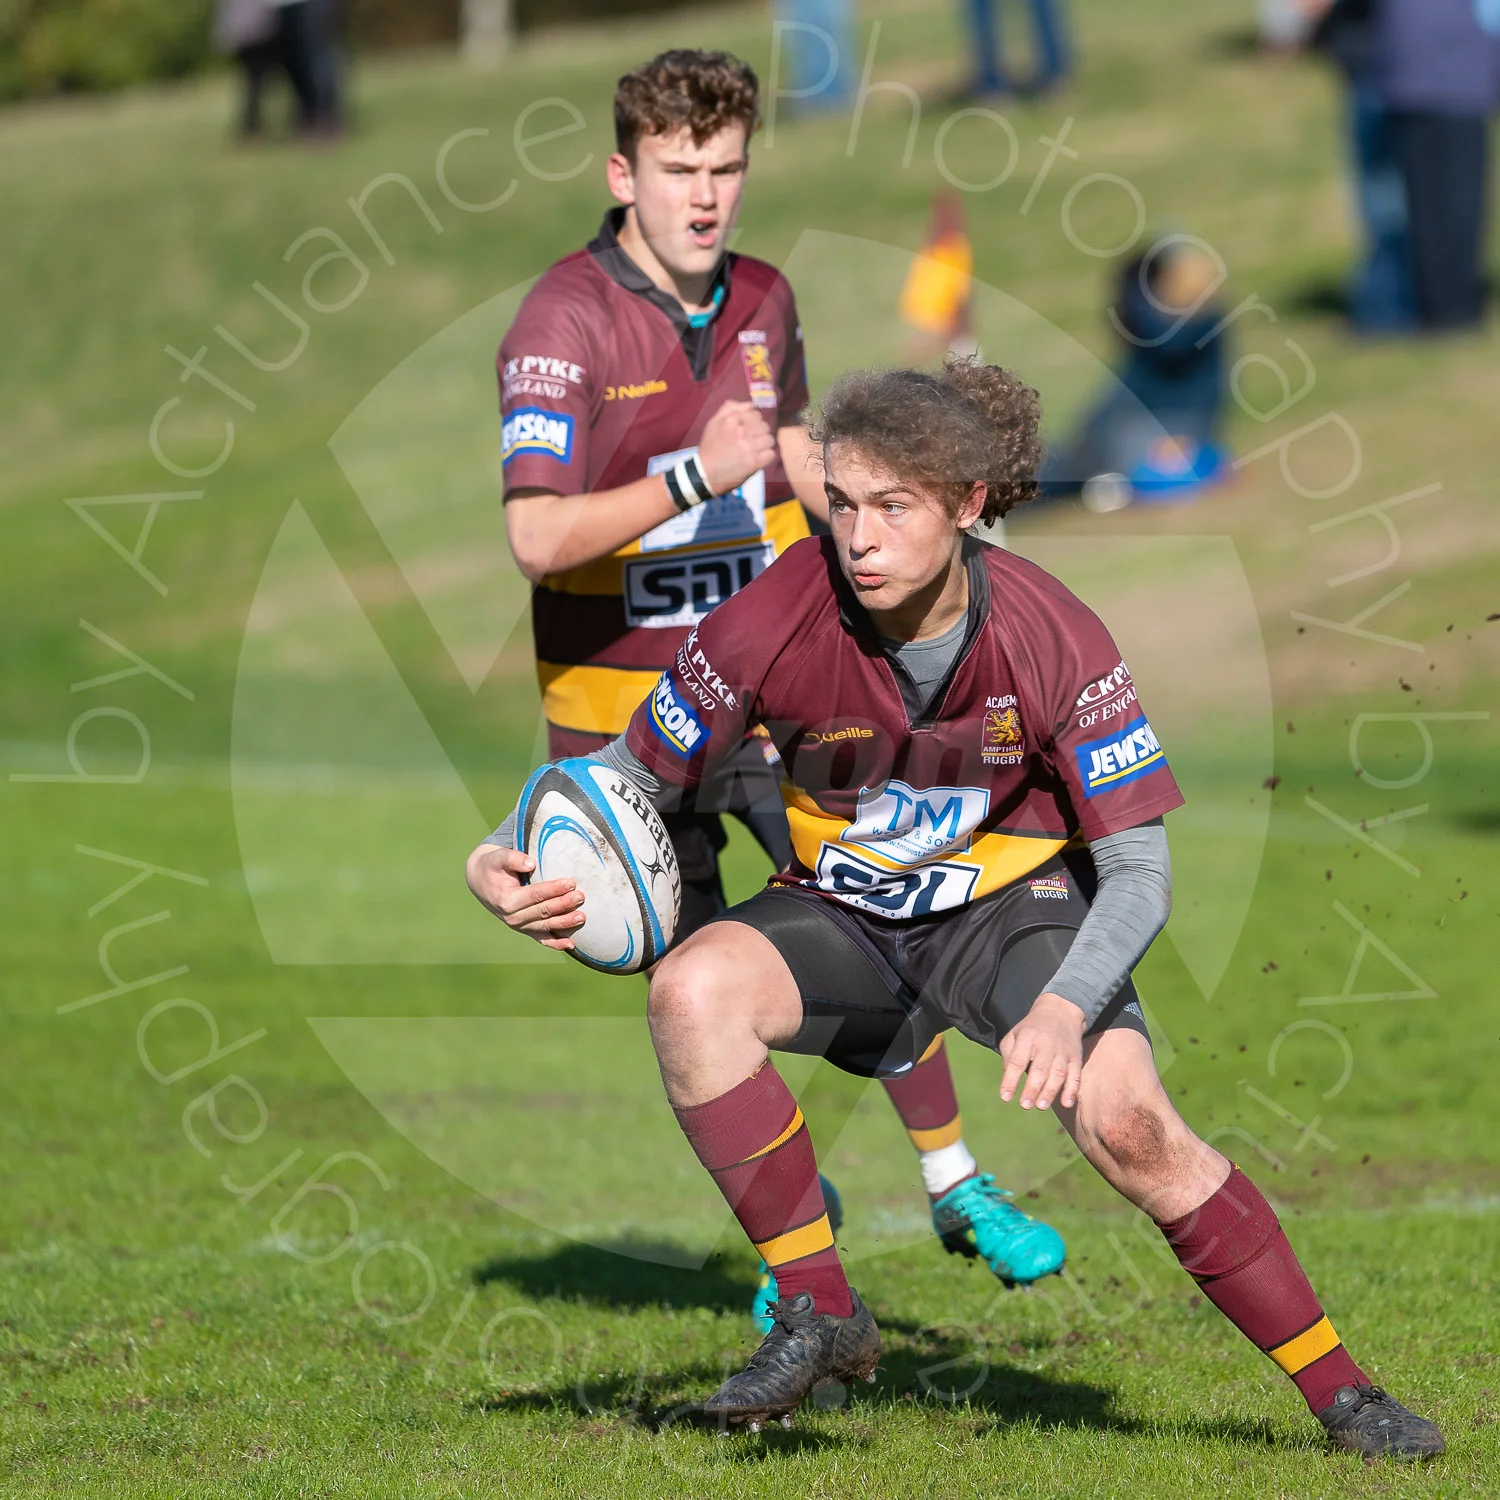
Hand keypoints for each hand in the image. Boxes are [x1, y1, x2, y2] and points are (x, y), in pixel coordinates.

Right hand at [464, 842, 584, 950]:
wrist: (481, 881)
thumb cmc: (492, 866)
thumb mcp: (497, 858)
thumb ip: (512, 858)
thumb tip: (531, 863)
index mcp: (506, 900)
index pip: (535, 895)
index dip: (553, 889)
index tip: (570, 883)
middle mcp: (512, 917)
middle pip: (543, 911)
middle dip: (563, 904)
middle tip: (580, 896)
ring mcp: (520, 926)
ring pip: (546, 926)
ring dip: (564, 923)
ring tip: (581, 916)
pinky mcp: (526, 929)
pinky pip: (542, 939)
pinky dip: (556, 943)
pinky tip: (571, 944)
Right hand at [697, 399, 776, 496]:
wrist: (705, 473)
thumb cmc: (709, 447)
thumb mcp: (713, 423)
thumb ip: (729, 409)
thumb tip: (750, 404)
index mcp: (731, 419)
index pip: (755, 414)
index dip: (754, 422)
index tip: (748, 431)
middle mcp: (741, 431)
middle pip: (764, 426)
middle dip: (760, 433)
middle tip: (753, 441)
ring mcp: (748, 447)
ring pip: (769, 439)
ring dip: (764, 445)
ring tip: (756, 450)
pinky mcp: (753, 462)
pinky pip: (770, 454)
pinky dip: (766, 457)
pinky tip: (758, 459)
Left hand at [998, 992, 1086, 1110]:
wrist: (1061, 1011)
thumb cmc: (1032, 1029)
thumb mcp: (1014, 1035)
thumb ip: (1008, 1056)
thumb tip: (1008, 1080)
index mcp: (1027, 1038)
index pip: (1017, 1061)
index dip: (1010, 1080)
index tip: (1005, 1097)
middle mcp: (1046, 1045)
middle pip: (1039, 1069)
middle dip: (1032, 1089)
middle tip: (1025, 1105)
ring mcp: (1063, 1052)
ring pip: (1058, 1074)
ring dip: (1050, 1092)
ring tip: (1040, 1106)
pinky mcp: (1076, 1058)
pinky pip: (1075, 1076)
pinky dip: (1072, 1090)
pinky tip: (1066, 1103)